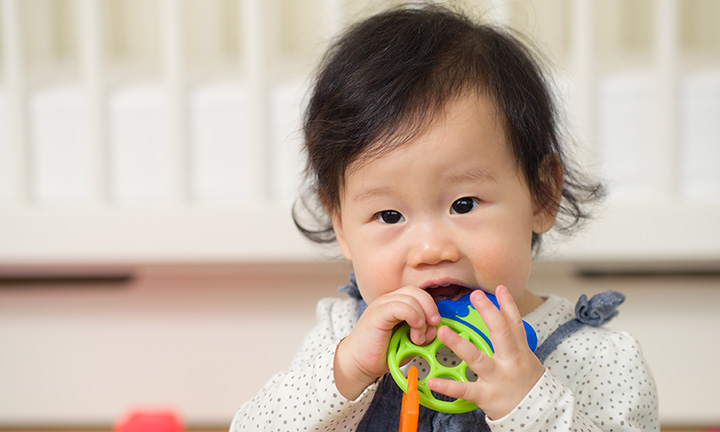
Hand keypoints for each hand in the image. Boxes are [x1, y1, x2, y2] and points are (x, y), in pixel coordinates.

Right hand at [334, 286, 440, 399]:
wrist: (359, 364)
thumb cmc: (382, 353)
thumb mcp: (409, 342)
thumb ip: (423, 333)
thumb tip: (436, 327)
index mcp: (396, 304)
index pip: (419, 294)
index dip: (431, 307)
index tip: (435, 325)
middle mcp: (388, 301)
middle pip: (416, 291)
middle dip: (430, 308)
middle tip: (433, 326)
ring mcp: (382, 305)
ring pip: (411, 297)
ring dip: (422, 318)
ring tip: (418, 338)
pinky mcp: (377, 313)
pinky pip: (400, 306)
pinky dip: (413, 316)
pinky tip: (414, 331)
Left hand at [427, 286, 544, 419]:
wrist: (539, 416)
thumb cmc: (528, 385)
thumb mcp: (527, 360)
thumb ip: (514, 341)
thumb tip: (504, 318)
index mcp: (520, 351)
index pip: (514, 324)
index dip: (508, 305)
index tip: (499, 288)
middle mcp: (510, 361)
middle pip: (500, 332)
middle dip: (489, 312)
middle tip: (475, 295)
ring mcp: (498, 378)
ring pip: (478, 358)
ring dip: (459, 344)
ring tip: (443, 331)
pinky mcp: (487, 395)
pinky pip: (465, 389)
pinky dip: (448, 386)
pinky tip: (432, 380)